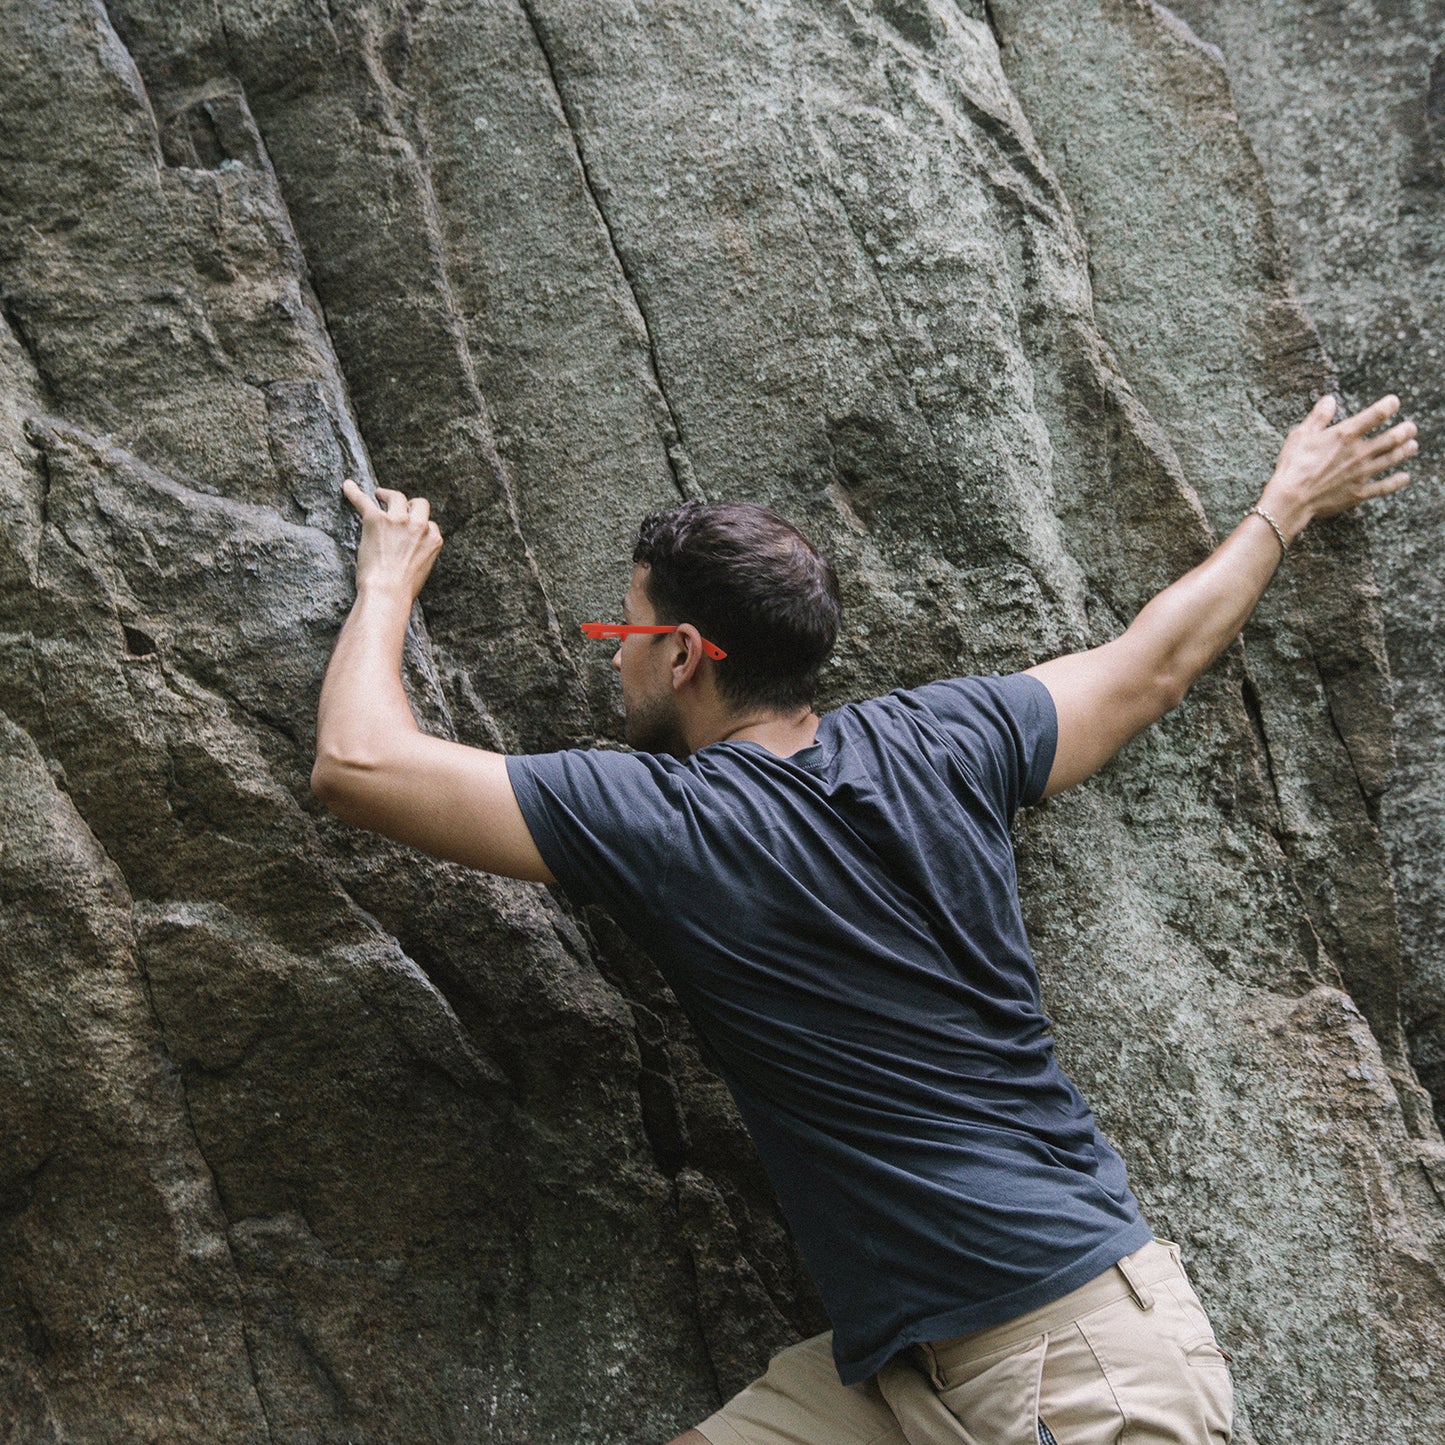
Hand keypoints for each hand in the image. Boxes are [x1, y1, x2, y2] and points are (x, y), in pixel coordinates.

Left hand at [341, 479, 443, 602]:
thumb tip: (407, 557)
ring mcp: (398, 521)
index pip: (429, 525)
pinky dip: (354, 492)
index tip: (411, 529)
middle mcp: (419, 526)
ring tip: (379, 495)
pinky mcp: (376, 519)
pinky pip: (363, 500)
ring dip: (388, 495)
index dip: (419, 526)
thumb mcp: (422, 571)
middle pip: (419, 504)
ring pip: (396, 497)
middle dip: (411, 505)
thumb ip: (419, 556)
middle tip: (400, 505)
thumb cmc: (402, 590)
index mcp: (433, 540)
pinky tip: (348, 486)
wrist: (388, 592)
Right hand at [1260, 394, 1416, 538]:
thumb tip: (1329, 400)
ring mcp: (1361, 473)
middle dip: (1405, 430)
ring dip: (1405, 451)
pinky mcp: (1359, 492)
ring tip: (1413, 446)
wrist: (1292, 499)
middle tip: (1411, 428)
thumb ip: (1319, 417)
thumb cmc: (1293, 466)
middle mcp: (1359, 452)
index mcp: (1345, 435)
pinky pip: (1384, 486)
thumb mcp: (1300, 435)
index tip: (1394, 402)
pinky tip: (1404, 477)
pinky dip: (1397, 481)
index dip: (1389, 405)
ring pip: (1392, 459)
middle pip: (1392, 438)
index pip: (1376, 415)